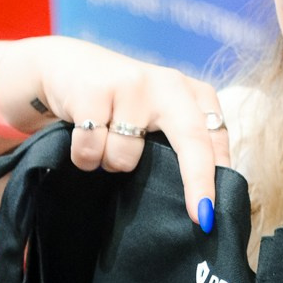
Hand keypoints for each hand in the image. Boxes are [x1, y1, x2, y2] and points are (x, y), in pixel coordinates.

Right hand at [9, 36, 231, 228]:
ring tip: (105, 141)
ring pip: (126, 157)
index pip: (213, 141)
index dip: (216, 179)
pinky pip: (91, 149)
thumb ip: (184, 145)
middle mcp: (169, 85)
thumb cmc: (122, 102)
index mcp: (192, 93)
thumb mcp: (160, 114)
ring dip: (110, 163)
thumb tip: (203, 201)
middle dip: (197, 181)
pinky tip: (83, 135)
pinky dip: (84, 155)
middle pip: (192, 139)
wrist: (67, 65)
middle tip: (200, 218)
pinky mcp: (93, 91)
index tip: (211, 216)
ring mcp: (131, 84)